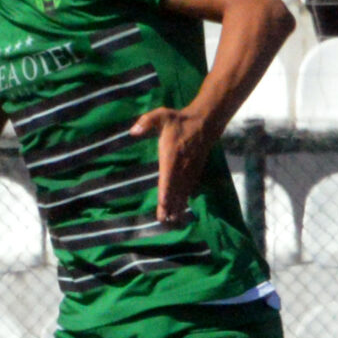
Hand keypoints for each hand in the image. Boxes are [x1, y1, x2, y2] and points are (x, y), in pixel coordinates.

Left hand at [128, 103, 221, 223]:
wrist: (204, 123)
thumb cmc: (180, 121)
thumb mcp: (162, 115)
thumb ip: (147, 121)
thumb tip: (132, 131)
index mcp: (172, 155)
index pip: (168, 175)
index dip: (166, 189)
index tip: (163, 202)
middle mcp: (181, 166)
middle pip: (175, 189)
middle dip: (169, 205)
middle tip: (163, 221)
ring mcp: (189, 170)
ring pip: (182, 191)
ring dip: (177, 206)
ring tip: (172, 222)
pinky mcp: (194, 172)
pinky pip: (189, 189)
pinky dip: (184, 200)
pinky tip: (181, 211)